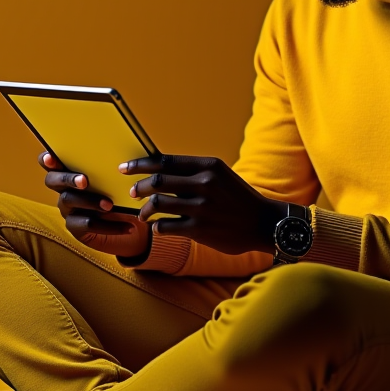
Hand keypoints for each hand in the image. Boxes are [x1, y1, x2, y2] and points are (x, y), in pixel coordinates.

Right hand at [39, 151, 151, 258]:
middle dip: (67, 179)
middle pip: (52, 181)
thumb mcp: (118, 182)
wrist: (132, 226)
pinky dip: (109, 225)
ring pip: (69, 201)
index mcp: (72, 173)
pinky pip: (87, 224)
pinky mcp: (76, 228)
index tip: (51, 157)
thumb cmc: (121, 196)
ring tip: (110, 205)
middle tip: (83, 181)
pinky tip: (127, 226)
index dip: (47, 160)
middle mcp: (64, 190)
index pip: (50, 163)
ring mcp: (68, 209)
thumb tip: (121, 159)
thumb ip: (111, 170)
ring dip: (90, 201)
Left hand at [121, 155, 287, 254]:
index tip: (125, 168)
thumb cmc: (238, 198)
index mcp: (208, 166)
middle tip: (132, 192)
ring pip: (157, 203)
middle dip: (139, 186)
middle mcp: (204, 183)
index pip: (165, 160)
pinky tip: (158, 228)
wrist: (264, 223)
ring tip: (142, 214)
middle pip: (157, 180)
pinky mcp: (200, 230)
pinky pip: (166, 226)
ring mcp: (202, 207)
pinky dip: (157, 227)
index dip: (140, 164)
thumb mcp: (220, 176)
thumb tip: (158, 170)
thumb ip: (193, 172)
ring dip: (144, 209)